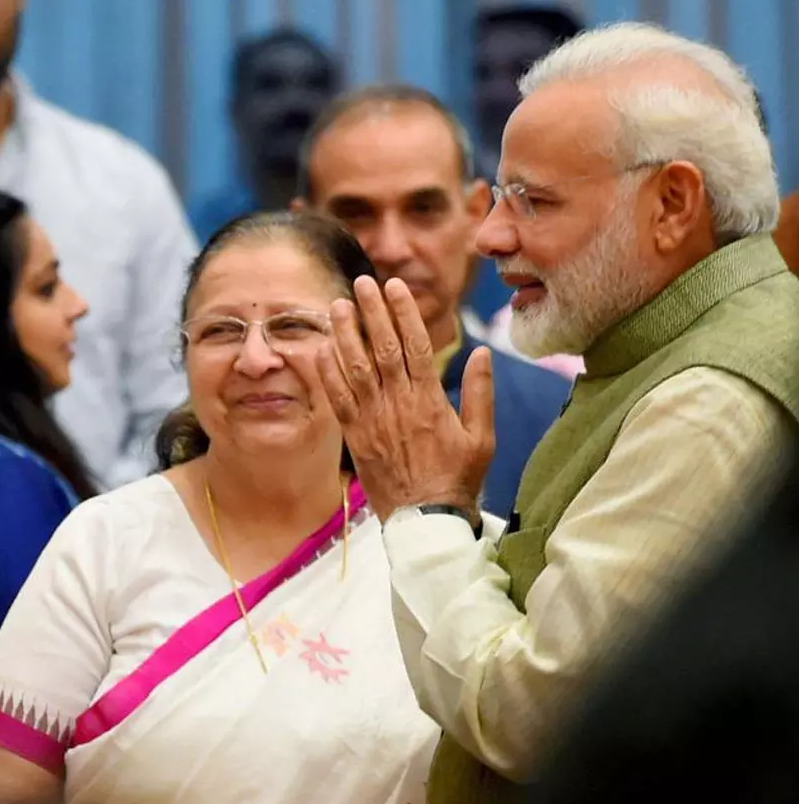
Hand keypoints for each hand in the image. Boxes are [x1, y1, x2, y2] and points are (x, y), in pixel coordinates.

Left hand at [303, 276, 494, 522]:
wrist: (425, 521)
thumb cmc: (458, 479)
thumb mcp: (482, 437)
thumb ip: (481, 393)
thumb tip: (482, 352)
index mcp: (431, 400)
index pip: (415, 345)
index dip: (403, 312)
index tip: (394, 286)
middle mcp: (399, 404)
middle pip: (382, 348)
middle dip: (372, 312)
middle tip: (362, 283)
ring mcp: (374, 420)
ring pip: (355, 369)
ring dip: (345, 334)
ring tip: (337, 306)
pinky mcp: (355, 436)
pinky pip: (337, 399)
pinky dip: (328, 373)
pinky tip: (321, 348)